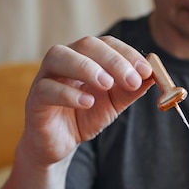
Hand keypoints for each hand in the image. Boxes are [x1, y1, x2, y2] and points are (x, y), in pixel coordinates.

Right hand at [21, 35, 153, 165]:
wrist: (59, 145)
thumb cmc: (85, 117)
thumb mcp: (114, 103)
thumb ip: (131, 89)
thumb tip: (154, 75)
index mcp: (85, 58)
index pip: (106, 44)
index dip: (127, 54)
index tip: (146, 70)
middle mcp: (64, 61)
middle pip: (85, 45)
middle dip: (112, 60)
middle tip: (131, 78)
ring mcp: (45, 78)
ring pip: (58, 57)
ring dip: (86, 67)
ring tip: (107, 84)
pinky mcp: (34, 100)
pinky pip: (47, 89)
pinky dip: (68, 94)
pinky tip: (87, 103)